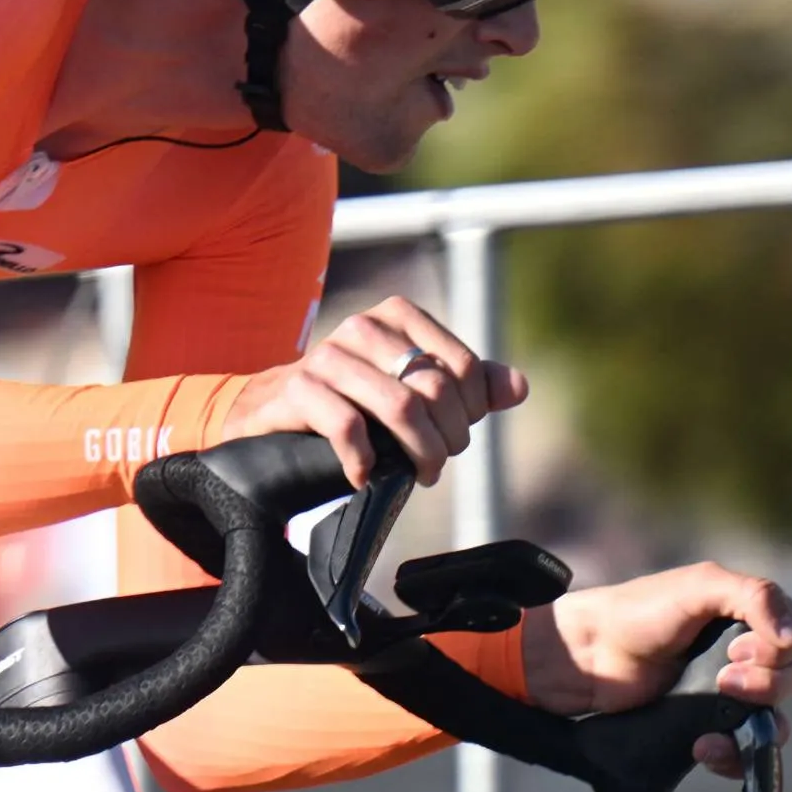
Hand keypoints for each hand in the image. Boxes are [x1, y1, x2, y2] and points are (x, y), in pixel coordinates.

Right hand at [218, 297, 529, 486]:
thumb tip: (518, 387)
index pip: (463, 366)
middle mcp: (363, 326)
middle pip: (435, 389)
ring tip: (415, 474)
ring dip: (417, 453)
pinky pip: (348, 427)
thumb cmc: (353, 400)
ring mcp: (327, 356)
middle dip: (446, 439)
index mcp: (397, 315)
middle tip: (435, 464)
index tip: (453, 436)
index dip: (470, 411)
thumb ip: (466, 386)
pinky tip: (364, 476)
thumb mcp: (411, 387)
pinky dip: (364, 462)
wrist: (272, 411)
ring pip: (400, 407)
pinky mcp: (297, 390)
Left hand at [520, 563, 791, 773]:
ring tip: (713, 714)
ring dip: (756, 724)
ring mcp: (728, 693)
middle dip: (768, 684)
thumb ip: (754, 596)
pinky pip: (744, 752)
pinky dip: (733, 757)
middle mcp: (746, 654)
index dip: (778, 649)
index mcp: (751, 616)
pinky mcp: (707, 726)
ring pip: (776, 721)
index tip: (734, 647)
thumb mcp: (699, 586)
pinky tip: (704, 747)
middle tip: (723, 679)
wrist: (587, 657)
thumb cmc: (638, 612)